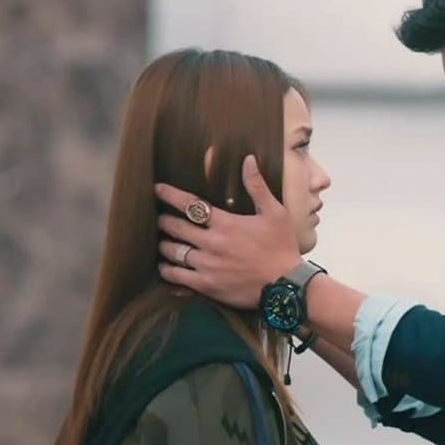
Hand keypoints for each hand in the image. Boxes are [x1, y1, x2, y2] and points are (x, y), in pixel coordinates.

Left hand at [155, 155, 301, 308]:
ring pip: (173, 251)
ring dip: (165, 245)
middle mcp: (211, 243)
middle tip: (159, 218)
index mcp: (225, 223)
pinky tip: (164, 267)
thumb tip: (248, 160)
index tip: (157, 189)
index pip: (190, 205)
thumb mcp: (275, 213)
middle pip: (176, 227)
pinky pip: (177, 276)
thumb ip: (257, 186)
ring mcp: (207, 265)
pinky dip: (167, 270)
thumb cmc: (282, 247)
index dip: (170, 195)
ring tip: (162, 242)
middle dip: (164, 220)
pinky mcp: (207, 285)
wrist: (286, 285)